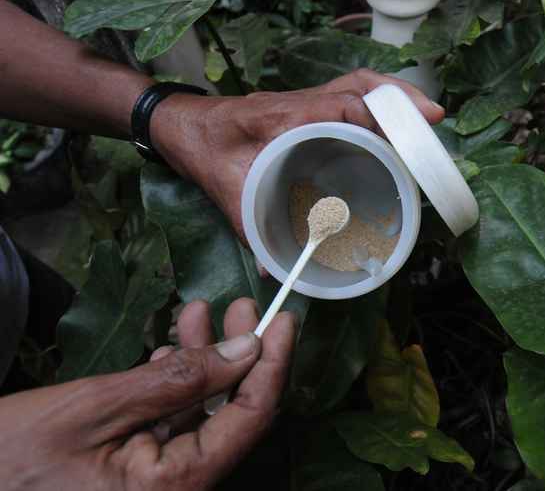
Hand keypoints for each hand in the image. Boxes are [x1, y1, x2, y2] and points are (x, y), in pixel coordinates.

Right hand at [0, 298, 296, 490]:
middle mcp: (180, 489)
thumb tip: (245, 350)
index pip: (251, 418)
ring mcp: (160, 484)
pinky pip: (173, 425)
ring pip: (203, 414)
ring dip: (203, 361)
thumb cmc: (14, 458)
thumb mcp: (97, 407)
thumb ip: (177, 381)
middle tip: (239, 305)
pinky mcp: (139, 474)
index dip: (274, 363)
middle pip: (233, 415)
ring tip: (197, 313)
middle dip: (239, 354)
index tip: (284, 319)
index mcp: (179, 486)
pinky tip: (167, 351)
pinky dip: (174, 385)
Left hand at [150, 69, 444, 241]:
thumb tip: (278, 272)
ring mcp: (308, 101)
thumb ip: (250, 229)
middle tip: (433, 121)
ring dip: (395, 96)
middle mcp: (302, 102)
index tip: (404, 141)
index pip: (340, 105)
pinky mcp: (311, 108)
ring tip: (427, 118)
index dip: (375, 119)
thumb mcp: (227, 191)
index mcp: (285, 116)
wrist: (184, 126)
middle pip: (360, 85)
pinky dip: (379, 103)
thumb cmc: (205, 150)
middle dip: (400, 100)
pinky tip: (396, 125)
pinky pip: (352, 95)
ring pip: (360, 85)